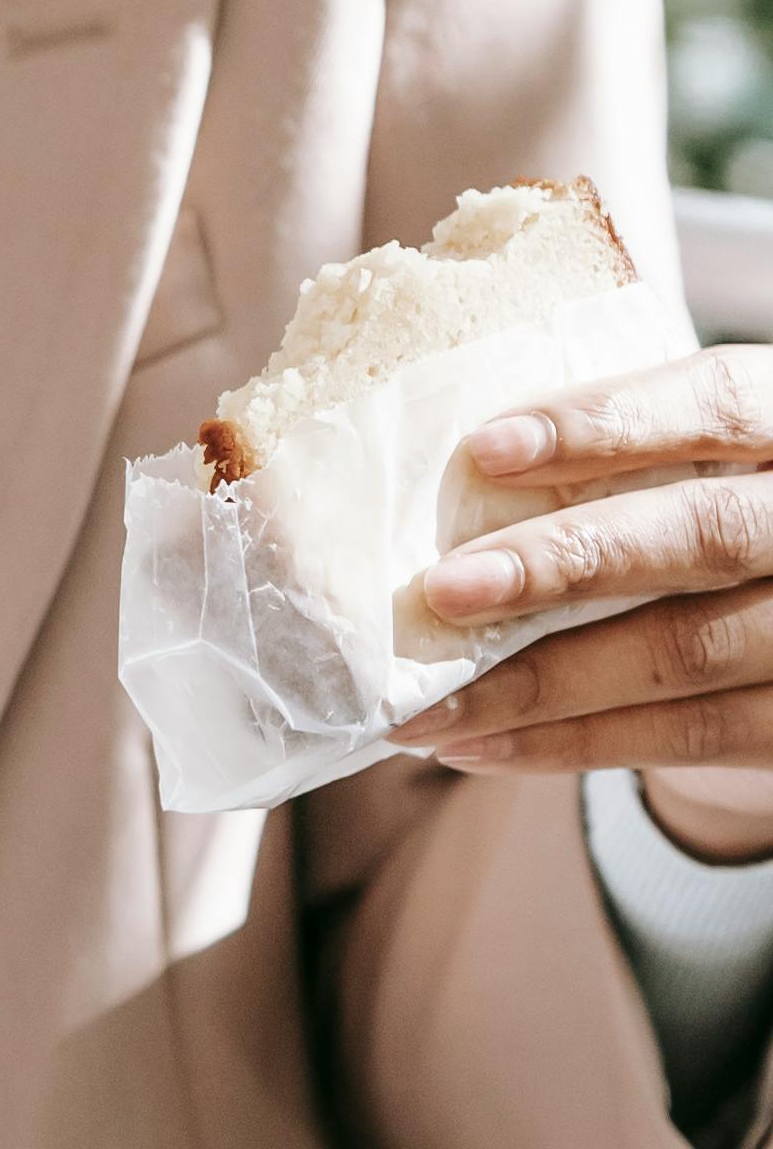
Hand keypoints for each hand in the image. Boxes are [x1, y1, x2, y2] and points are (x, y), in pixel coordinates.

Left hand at [413, 353, 772, 855]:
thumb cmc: (712, 512)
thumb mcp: (702, 462)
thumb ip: (626, 459)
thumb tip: (457, 480)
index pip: (720, 403)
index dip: (609, 422)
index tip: (487, 449)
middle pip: (707, 533)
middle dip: (565, 561)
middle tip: (444, 589)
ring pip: (687, 651)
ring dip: (541, 681)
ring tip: (427, 703)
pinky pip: (689, 736)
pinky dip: (572, 744)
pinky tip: (479, 744)